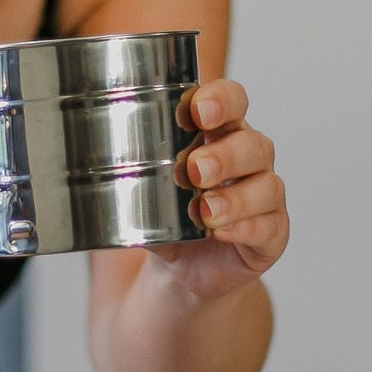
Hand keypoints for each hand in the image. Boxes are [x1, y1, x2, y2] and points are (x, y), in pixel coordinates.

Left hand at [149, 78, 287, 297]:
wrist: (184, 271)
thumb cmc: (169, 220)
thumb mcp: (145, 196)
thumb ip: (132, 182)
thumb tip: (100, 174)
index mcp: (220, 134)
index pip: (232, 102)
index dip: (221, 100)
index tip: (198, 110)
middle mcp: (249, 161)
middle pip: (253, 144)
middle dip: (225, 155)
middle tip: (195, 169)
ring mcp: (264, 197)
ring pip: (267, 185)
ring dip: (235, 197)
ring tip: (205, 210)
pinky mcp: (272, 234)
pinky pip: (270, 227)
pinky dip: (245, 228)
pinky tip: (222, 233)